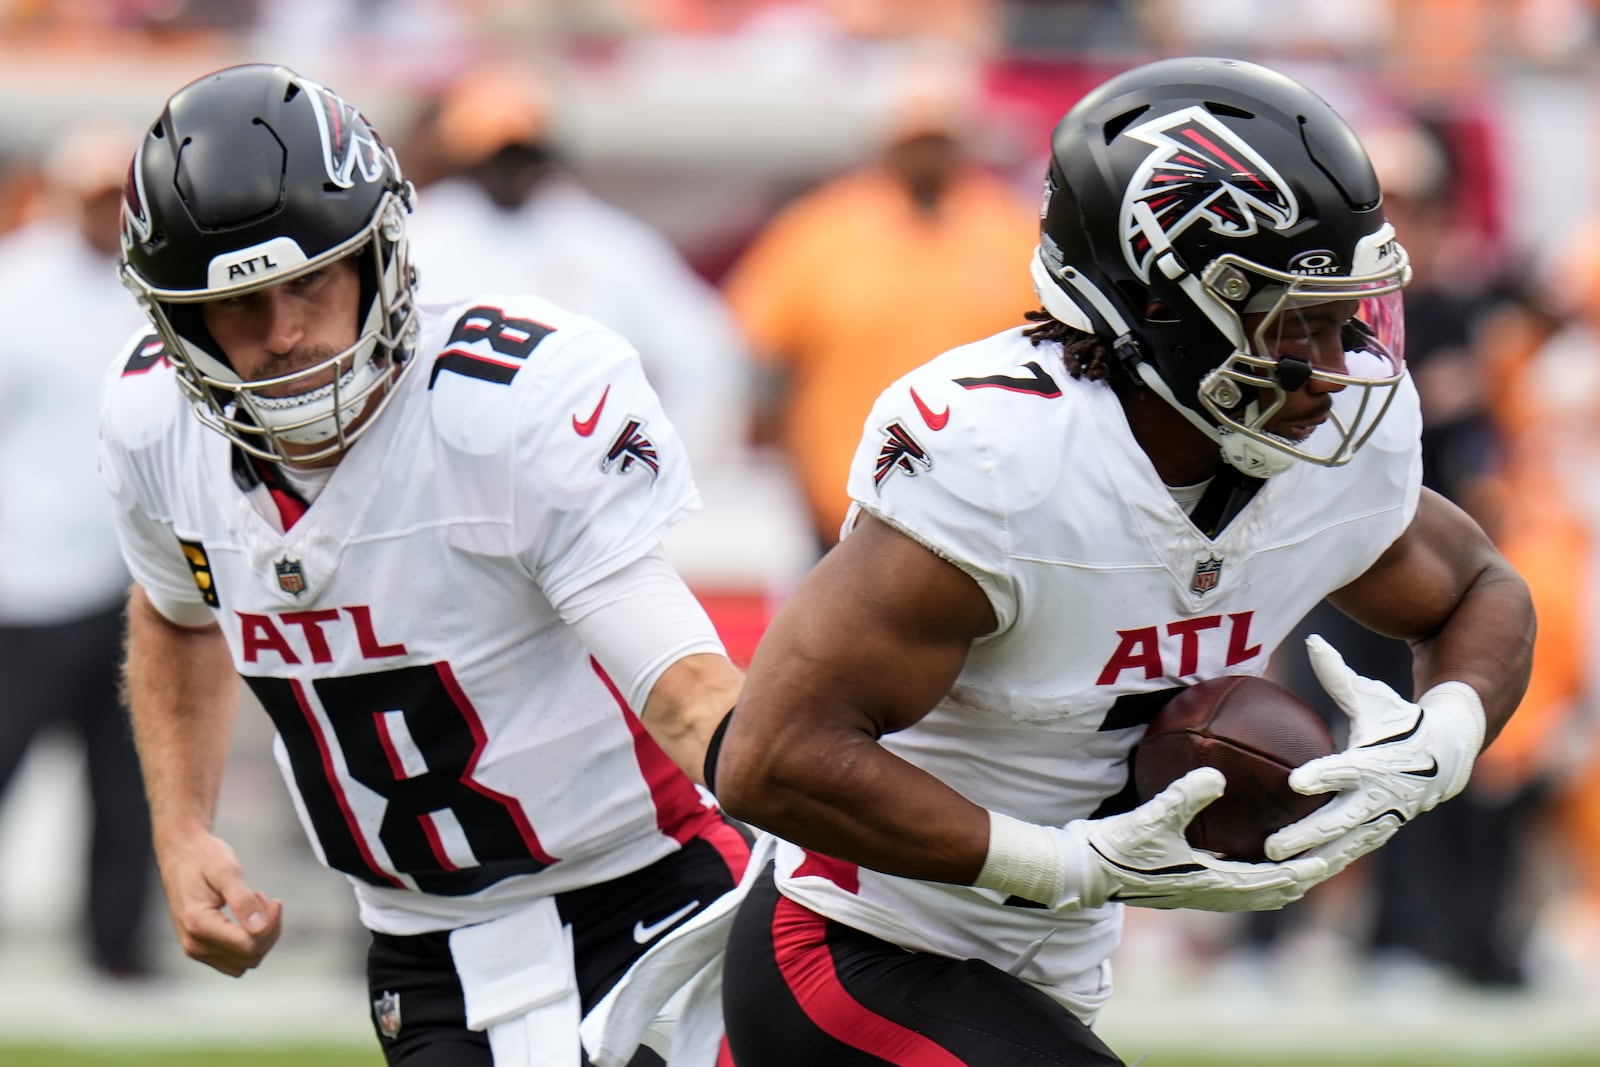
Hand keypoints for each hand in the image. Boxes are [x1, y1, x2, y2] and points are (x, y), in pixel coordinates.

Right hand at [157, 831, 283, 976]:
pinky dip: (249, 941)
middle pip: (250, 956)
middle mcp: (193, 944)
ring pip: (245, 961)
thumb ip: (243, 900)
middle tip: (266, 899)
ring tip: (256, 905)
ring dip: (260, 937)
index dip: (270, 925)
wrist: (180, 854)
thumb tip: (260, 928)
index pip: (248, 945)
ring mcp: (196, 950)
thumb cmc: (203, 857)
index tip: (272, 899)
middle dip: (268, 930)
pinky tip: (249, 916)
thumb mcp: (227, 871)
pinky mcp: (201, 948)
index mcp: (198, 924)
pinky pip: (235, 958)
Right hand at [1064, 767, 1328, 911]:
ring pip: (1259, 892)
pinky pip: (1238, 885)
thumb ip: (1185, 797)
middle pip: (1276, 891)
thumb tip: (1217, 773)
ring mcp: (1200, 894)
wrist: (1082, 871)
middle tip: (1336, 856)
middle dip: (1307, 876)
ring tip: (1309, 860)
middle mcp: (1212, 895)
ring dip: (1287, 879)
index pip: (1274, 880)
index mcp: (1212, 884)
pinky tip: (1258, 853)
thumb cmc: (1114, 847)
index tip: (1333, 854)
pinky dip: (1260, 875)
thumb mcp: (1150, 818)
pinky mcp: (1187, 887)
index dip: (1305, 869)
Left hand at [1263, 634, 1485, 872]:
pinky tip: (1291, 883)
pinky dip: (1324, 869)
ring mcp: (1383, 819)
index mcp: (1380, 760)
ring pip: (1345, 847)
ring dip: (1312, 862)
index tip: (1296, 781)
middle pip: (1342, 820)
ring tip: (1275, 874)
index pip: (1350, 768)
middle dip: (1308, 835)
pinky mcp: (1380, 833)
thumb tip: (1311, 640)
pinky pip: (1349, 855)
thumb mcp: (1372, 697)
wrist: (1449, 755)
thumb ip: (1339, 675)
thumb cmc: (1399, 719)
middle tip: (1271, 845)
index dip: (1325, 774)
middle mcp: (1383, 795)